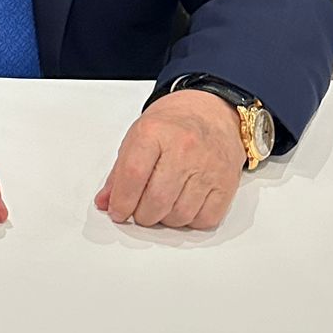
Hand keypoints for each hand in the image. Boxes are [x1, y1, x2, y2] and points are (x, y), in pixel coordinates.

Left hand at [96, 90, 243, 228]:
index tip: (117, 211)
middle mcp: (184, 149)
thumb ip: (120, 171)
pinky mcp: (227, 183)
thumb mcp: (138, 135)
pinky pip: (205, 218)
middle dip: (142, 215)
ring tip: (160, 207)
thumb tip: (106, 202)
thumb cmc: (173, 123)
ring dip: (164, 220)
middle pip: (157, 199)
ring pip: (180, 214)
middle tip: (138, 212)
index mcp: (154, 132)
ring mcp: (208, 167)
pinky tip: (182, 207)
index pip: (133, 175)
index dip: (122, 201)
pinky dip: (190, 221)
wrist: (211, 111)